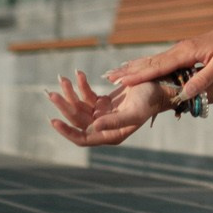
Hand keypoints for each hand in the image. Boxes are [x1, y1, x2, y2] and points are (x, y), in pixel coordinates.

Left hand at [47, 71, 171, 147]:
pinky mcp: (103, 102)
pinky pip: (87, 95)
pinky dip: (81, 85)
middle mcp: (104, 127)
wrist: (159, 87)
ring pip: (79, 106)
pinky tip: (79, 74)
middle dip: (65, 106)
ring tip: (63, 79)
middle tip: (53, 94)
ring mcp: (102, 114)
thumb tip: (95, 127)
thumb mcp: (134, 112)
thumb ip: (114, 122)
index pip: (83, 138)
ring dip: (70, 93)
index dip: (68, 132)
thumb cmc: (150, 101)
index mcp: (111, 135)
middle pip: (77, 119)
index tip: (54, 121)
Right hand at [105, 23, 212, 101]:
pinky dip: (144, 64)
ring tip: (115, 73)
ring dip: (133, 67)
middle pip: (149, 62)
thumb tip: (185, 93)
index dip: (139, 75)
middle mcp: (178, 50)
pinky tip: (137, 67)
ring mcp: (179, 50)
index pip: (158, 66)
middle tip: (108, 78)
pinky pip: (159, 60)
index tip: (122, 82)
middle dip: (129, 71)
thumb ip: (204, 79)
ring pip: (151, 60)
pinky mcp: (182, 52)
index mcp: (185, 53)